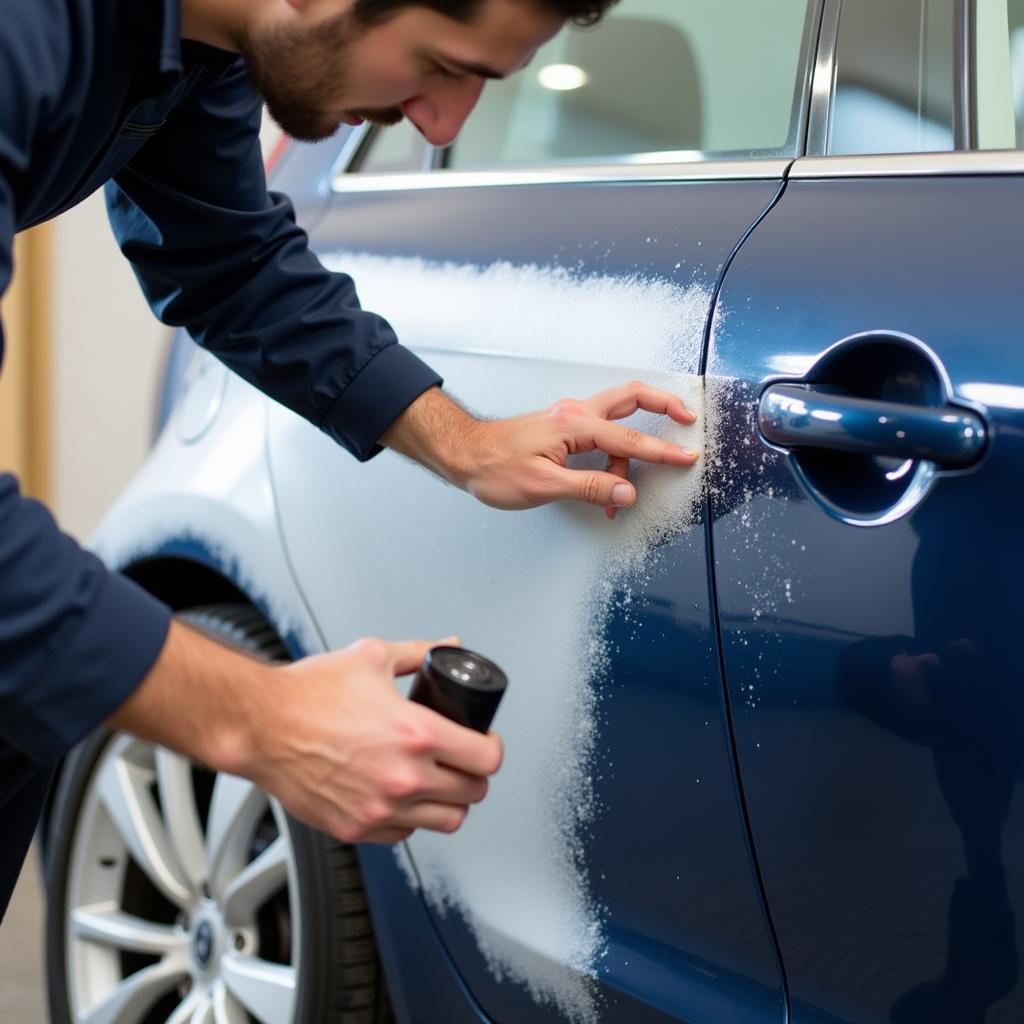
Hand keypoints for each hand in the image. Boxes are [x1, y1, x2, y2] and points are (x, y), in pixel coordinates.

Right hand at [109, 622, 501, 846]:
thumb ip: (420, 652)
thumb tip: (449, 645)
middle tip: (464, 760)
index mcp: (416, 734)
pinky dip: (411, 818)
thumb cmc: (308, 693)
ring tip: (439, 780)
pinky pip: (405, 834)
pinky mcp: (357, 828)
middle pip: (474, 793)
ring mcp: (381, 808)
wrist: (259, 725)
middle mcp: (403, 777)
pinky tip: (402, 794)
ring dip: (450, 801)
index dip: (492, 748)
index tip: (484, 741)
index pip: (486, 760)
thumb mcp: (373, 656)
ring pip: (447, 821)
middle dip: (475, 774)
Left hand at [383, 381, 698, 516]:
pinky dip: (613, 453)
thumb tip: (626, 493)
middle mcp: (575, 413)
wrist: (465, 455)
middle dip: (664, 404)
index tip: (687, 457)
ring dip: (634, 443)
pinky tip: (610, 480)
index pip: (630, 439)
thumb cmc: (495, 467)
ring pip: (618, 415)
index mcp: (574, 424)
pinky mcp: (563, 427)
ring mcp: (569, 417)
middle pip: (632, 397)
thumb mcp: (543, 485)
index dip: (662, 451)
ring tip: (634, 483)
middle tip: (688, 417)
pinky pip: (601, 431)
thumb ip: (589, 488)